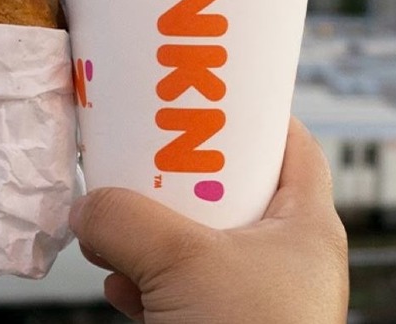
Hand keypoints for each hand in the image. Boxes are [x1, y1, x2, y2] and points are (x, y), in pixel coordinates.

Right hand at [70, 117, 347, 322]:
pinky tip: (120, 282)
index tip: (206, 96)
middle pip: (231, 194)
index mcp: (306, 228)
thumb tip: (88, 207)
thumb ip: (125, 220)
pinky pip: (179, 292)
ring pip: (198, 245)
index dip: (251, 114)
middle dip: (179, 179)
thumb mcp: (182, 262)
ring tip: (118, 218)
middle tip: (143, 157)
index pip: (291, 145)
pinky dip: (146, 283)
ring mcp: (252, 299)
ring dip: (152, 234)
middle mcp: (285, 261)